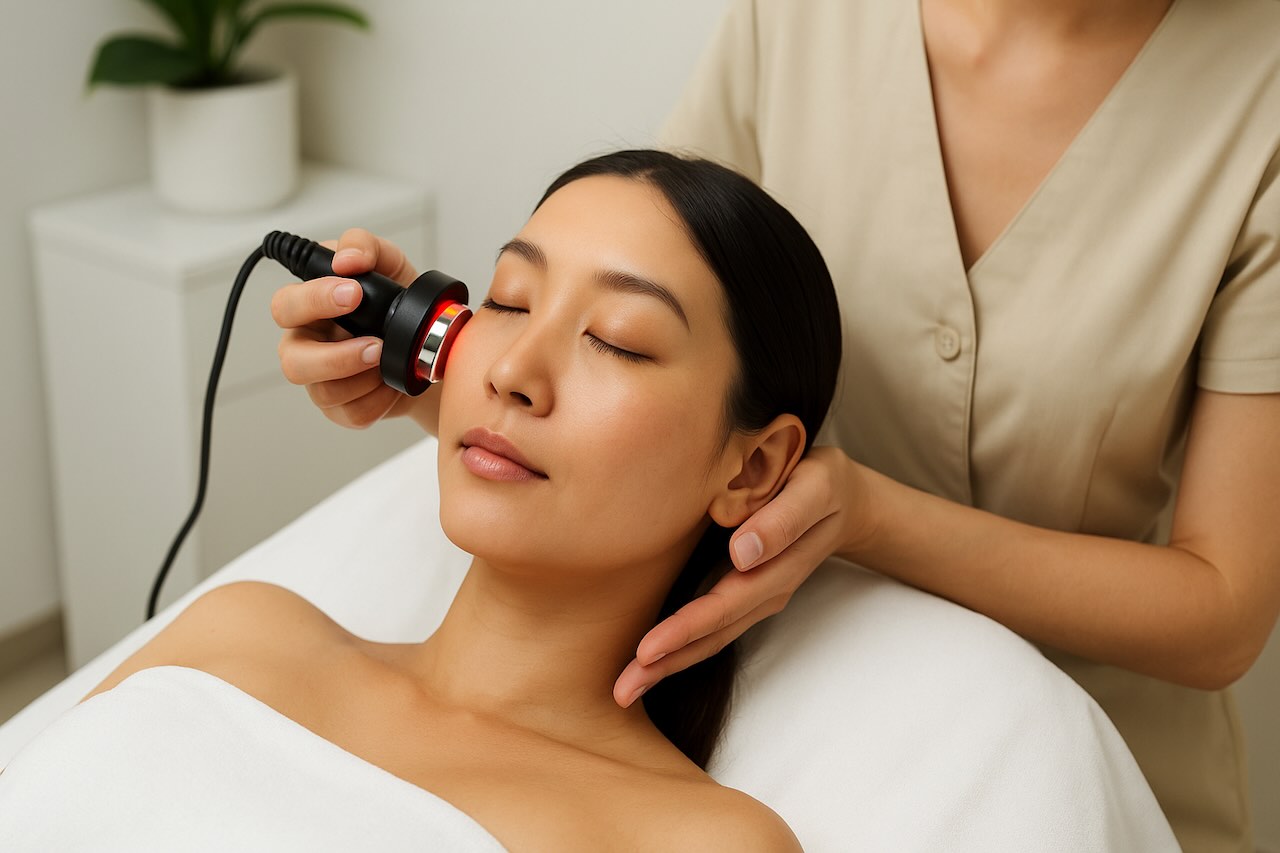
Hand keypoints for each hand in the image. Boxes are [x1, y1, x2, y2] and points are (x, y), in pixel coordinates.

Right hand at [270, 228, 418, 428]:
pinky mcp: (341, 409)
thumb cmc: (397, 304)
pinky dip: (378, 399)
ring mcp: (322, 380)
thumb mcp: (389, 264)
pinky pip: (351, 413)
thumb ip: (366, 247)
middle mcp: (308, 344)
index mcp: (309, 308)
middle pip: (291, 358)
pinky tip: (392, 383)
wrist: (430, 346)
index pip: (286, 304)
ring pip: (322, 390)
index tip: (354, 293)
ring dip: (362, 377)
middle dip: (334, 354)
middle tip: (375, 343)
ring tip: (387, 360)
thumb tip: (347, 258)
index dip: (314, 300)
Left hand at [614, 446, 873, 706]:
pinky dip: (682, 646)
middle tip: (622, 689)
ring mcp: (758, 597)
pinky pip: (713, 627)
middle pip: (713, 634)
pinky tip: (651, 660)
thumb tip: (743, 554)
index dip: (684, 629)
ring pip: (711, 638)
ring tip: (626, 687)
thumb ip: (783, 519)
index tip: (645, 651)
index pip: (724, 605)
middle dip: (666, 662)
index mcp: (779, 567)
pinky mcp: (747, 593)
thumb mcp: (815, 487)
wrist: (844, 500)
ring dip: (669, 664)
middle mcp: (767, 591)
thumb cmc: (821, 484)